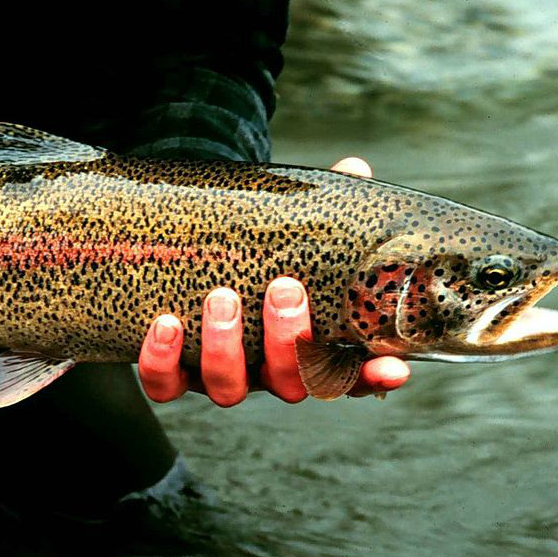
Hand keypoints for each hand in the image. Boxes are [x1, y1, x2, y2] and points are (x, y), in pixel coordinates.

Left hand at [138, 157, 410, 405]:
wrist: (194, 260)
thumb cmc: (258, 253)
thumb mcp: (290, 232)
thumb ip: (322, 210)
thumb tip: (353, 168)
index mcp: (303, 344)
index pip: (348, 374)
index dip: (371, 377)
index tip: (395, 368)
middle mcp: (265, 369)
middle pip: (288, 382)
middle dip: (288, 339)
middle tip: (285, 288)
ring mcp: (220, 375)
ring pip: (229, 388)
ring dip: (227, 348)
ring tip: (222, 297)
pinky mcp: (172, 374)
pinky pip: (164, 386)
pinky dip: (162, 362)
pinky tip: (166, 324)